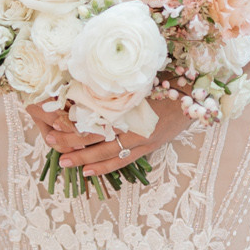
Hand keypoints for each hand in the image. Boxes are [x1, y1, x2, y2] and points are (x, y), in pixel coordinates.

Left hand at [26, 93, 195, 178]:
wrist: (199, 97)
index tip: (54, 119)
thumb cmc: (170, 81)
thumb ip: (120, 82)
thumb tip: (92, 80)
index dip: (75, 118)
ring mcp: (142, 137)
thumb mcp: (144, 77)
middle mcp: (134, 122)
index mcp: (130, 102)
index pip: (95, 114)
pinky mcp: (149, 146)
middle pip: (97, 134)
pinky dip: (105, 167)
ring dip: (84, 157)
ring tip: (64, 162)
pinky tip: (89, 172)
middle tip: (50, 142)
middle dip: (71, 139)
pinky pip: (123, 160)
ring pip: (107, 151)